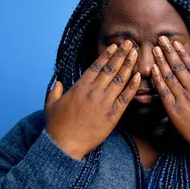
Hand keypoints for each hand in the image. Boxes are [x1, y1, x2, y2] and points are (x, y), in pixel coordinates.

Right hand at [45, 40, 140, 159]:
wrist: (64, 144)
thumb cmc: (57, 126)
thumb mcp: (51, 105)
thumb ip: (55, 91)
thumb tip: (58, 83)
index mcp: (79, 86)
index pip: (96, 66)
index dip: (106, 55)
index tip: (114, 46)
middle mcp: (93, 91)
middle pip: (111, 69)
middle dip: (121, 54)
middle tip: (130, 44)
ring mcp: (104, 102)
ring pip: (120, 80)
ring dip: (129, 65)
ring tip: (136, 54)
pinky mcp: (112, 115)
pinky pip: (125, 98)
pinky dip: (133, 86)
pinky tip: (139, 76)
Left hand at [150, 36, 189, 149]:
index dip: (183, 54)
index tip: (176, 44)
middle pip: (178, 67)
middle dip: (169, 52)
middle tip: (161, 39)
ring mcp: (184, 99)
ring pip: (170, 76)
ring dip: (161, 62)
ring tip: (154, 49)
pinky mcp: (175, 111)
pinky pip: (164, 92)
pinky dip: (157, 80)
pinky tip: (152, 70)